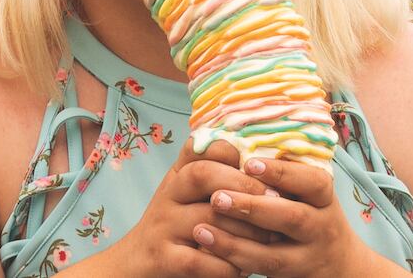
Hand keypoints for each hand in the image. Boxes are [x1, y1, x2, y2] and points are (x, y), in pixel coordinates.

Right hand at [96, 140, 279, 277]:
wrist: (136, 263)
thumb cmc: (177, 226)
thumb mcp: (191, 194)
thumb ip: (218, 176)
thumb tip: (268, 164)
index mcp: (179, 174)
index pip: (203, 147)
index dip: (234, 153)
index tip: (260, 169)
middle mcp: (168, 195)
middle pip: (202, 175)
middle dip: (245, 186)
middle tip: (276, 201)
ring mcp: (163, 227)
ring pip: (207, 219)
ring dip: (245, 231)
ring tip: (270, 239)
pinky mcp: (163, 258)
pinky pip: (199, 261)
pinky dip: (226, 266)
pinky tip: (243, 268)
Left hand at [193, 157, 388, 277]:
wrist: (339, 264)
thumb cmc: (311, 214)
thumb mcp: (307, 192)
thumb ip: (283, 171)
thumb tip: (238, 138)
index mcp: (323, 198)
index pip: (312, 182)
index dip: (282, 172)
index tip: (249, 162)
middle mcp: (321, 227)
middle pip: (293, 218)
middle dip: (254, 207)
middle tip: (217, 196)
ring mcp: (307, 256)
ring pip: (273, 252)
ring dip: (235, 239)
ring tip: (201, 226)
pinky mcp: (291, 276)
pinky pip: (260, 270)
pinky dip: (233, 258)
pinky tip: (208, 246)